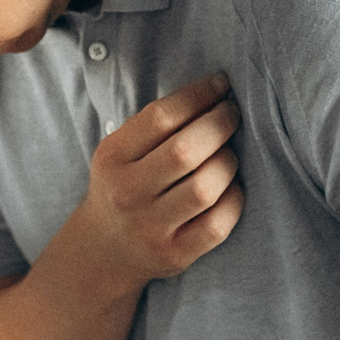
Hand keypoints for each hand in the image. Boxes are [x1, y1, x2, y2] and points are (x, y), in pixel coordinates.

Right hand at [73, 73, 242, 290]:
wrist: (105, 249)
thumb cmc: (124, 186)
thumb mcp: (120, 152)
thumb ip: (155, 126)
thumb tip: (214, 93)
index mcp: (111, 158)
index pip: (160, 118)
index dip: (197, 96)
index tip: (220, 85)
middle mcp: (126, 193)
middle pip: (185, 151)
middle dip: (220, 125)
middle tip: (232, 114)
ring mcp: (150, 228)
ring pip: (205, 187)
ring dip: (227, 162)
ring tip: (228, 153)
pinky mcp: (174, 254)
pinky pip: (218, 223)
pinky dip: (233, 199)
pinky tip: (230, 188)